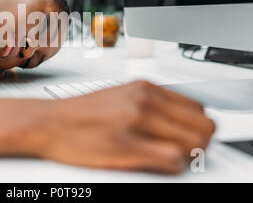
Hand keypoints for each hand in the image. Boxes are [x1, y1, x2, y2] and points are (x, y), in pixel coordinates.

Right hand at [38, 80, 214, 173]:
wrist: (49, 122)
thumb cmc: (82, 113)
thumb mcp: (121, 96)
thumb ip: (152, 103)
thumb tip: (180, 119)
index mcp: (145, 87)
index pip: (197, 108)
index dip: (198, 126)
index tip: (189, 136)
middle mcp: (144, 99)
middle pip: (203, 125)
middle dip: (200, 141)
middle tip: (185, 150)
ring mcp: (136, 121)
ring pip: (193, 142)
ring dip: (188, 154)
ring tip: (168, 156)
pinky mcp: (127, 145)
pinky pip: (173, 159)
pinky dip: (173, 165)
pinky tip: (157, 162)